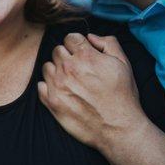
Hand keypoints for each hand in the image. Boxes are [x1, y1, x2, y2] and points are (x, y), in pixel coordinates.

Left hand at [37, 33, 147, 150]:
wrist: (119, 128)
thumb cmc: (123, 96)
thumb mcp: (123, 64)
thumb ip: (108, 43)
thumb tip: (90, 37)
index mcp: (86, 56)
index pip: (70, 37)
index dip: (77, 44)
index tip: (82, 54)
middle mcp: (69, 68)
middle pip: (57, 50)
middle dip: (66, 56)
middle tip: (78, 68)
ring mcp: (58, 85)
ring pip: (47, 66)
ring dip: (57, 70)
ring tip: (71, 81)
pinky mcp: (52, 102)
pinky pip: (41, 85)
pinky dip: (49, 86)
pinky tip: (63, 91)